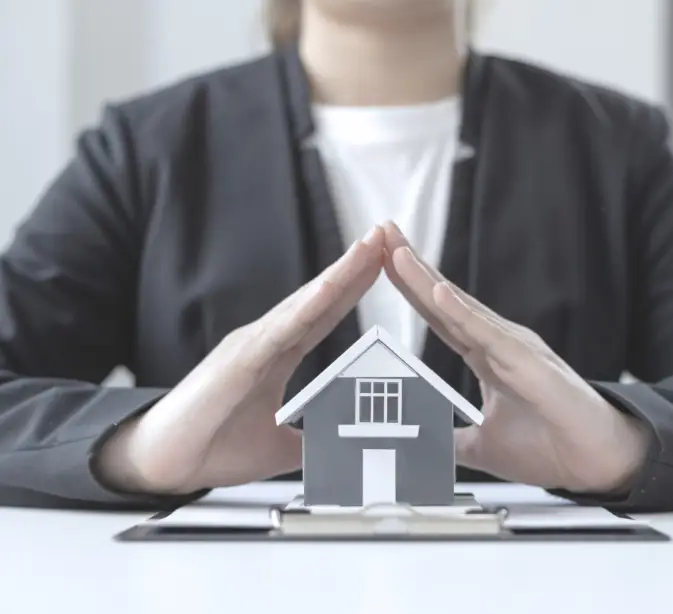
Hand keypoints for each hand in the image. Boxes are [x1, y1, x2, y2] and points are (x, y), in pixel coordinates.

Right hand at [97, 227, 384, 495]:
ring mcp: (251, 346)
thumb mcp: (281, 446)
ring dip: (338, 275)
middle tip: (385, 236)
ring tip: (368, 248)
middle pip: (318, 299)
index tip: (382, 264)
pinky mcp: (237, 360)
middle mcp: (265, 341)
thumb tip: (348, 445)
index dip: (352, 290)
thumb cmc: (214, 446)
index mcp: (276, 355)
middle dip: (353, 267)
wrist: (162, 464)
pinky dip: (305, 308)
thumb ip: (314, 438)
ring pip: (303, 305)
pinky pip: (278, 331)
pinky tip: (329, 288)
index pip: (323, 315)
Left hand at [382, 222, 650, 494]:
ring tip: (396, 253)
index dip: (410, 288)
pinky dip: (462, 314)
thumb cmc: (550, 445)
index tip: (381, 260)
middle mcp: (498, 342)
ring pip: (462, 309)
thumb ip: (451, 437)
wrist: (600, 463)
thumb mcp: (483, 444)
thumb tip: (420, 440)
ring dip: (427, 281)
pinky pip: (490, 335)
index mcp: (486, 355)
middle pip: (445, 300)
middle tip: (382, 231)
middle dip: (410, 267)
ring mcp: (514, 349)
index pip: (439, 315)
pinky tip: (438, 293)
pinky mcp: (530, 364)